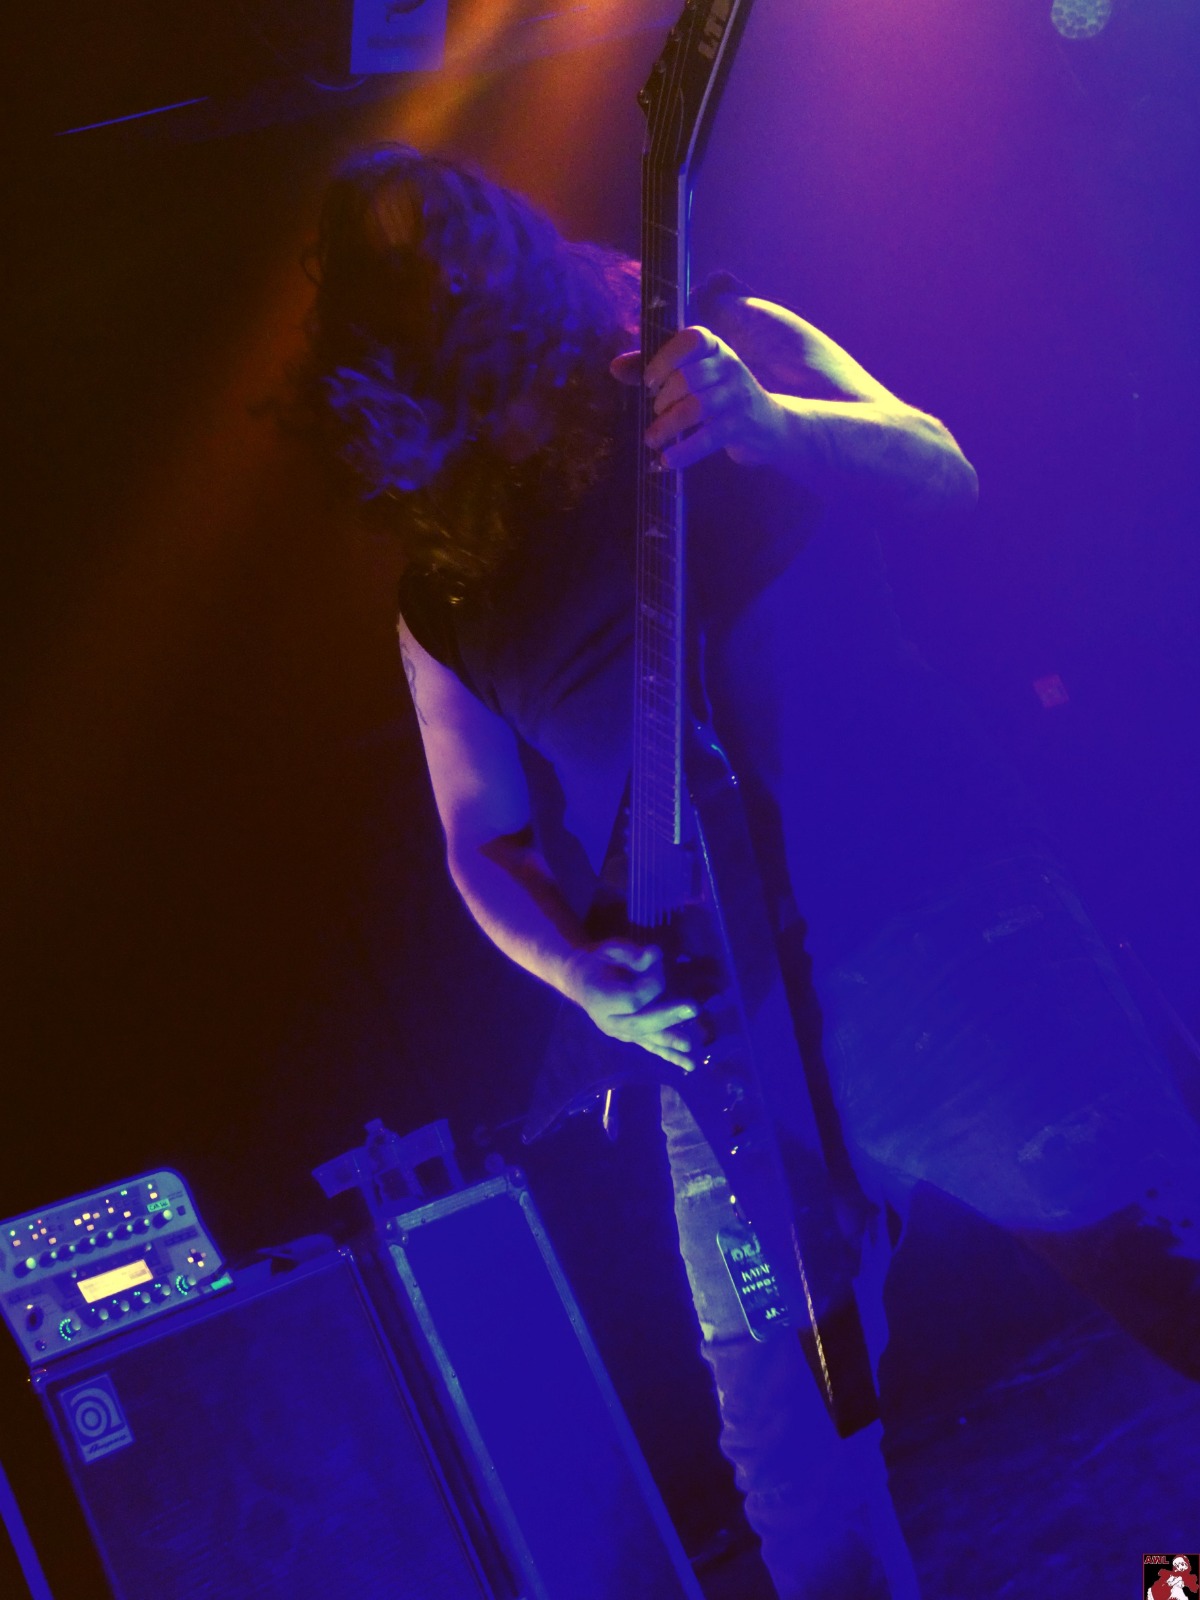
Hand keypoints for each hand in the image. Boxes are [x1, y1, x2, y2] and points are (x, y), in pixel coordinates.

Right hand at [562, 940, 697, 1069]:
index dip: (650, 986)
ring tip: (690, 1048)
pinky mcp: (630, 1037)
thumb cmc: (598, 961)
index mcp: (600, 997)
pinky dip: (670, 1055)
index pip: (631, 1000)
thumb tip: (655, 954)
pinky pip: (650, 1047)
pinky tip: (688, 1066)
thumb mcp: (610, 949)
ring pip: (647, 1038)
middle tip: (694, 1008)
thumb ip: (631, 953)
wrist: (581, 981)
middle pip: (640, 1022)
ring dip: (671, 1042)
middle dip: (668, 1017)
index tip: (658, 968)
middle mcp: (609, 1020)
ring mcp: (619, 1032)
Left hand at [611, 327, 786, 470]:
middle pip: (690, 377)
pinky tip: (668, 461)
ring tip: (651, 440)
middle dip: (664, 399)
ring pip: (698, 407)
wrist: (768, 423)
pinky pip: (709, 437)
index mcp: (714, 347)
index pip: (693, 339)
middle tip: (654, 414)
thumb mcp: (691, 376)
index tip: (648, 381)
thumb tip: (615, 366)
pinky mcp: (742, 424)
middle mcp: (729, 365)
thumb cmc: (719, 396)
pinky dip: (685, 451)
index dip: (667, 358)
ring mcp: (737, 395)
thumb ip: (653, 369)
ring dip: (669, 426)